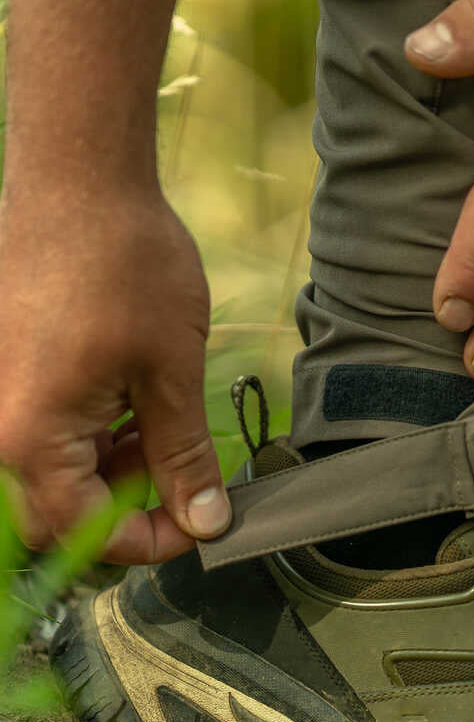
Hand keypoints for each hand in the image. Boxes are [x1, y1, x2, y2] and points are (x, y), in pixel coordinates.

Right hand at [0, 183, 229, 564]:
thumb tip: (205, 522)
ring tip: (162, 426)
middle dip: (126, 507)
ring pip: (52, 472)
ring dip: (111, 469)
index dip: (150, 540)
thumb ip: (183, 458)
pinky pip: (41, 431)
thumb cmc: (127, 268)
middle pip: (58, 510)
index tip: (201, 523)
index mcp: (27, 437)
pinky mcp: (1, 371)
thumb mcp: (172, 374)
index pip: (85, 532)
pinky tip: (131, 403)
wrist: (79, 181)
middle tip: (182, 473)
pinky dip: (89, 436)